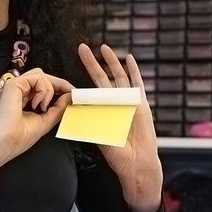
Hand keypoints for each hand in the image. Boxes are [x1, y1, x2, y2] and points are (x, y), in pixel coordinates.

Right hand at [0, 68, 72, 170]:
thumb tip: (69, 95)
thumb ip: (58, 107)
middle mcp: (16, 90)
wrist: (5, 144)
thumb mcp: (46, 120)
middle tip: (69, 93)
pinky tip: (38, 105)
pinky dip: (43, 90)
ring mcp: (13, 86)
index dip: (58, 86)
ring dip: (48, 90)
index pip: (41, 85)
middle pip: (41, 76)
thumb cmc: (19, 137)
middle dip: (58, 84)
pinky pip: (37, 77)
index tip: (71, 93)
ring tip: (43, 107)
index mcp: (21, 98)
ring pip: (40, 75)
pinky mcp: (13, 84)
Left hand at [78, 43, 161, 211]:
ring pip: (119, 77)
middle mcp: (114, 103)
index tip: (71, 73)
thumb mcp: (98, 135)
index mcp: (102, 111)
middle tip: (82, 48)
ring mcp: (128, 102)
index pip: (90, 90)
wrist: (137, 163)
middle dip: (93, 63)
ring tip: (104, 48)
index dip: (80, 81)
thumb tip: (74, 106)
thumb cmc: (117, 153)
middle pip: (102, 78)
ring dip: (112, 62)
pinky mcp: (141, 103)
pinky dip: (133, 71)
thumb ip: (88, 120)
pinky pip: (137, 84)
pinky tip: (129, 59)